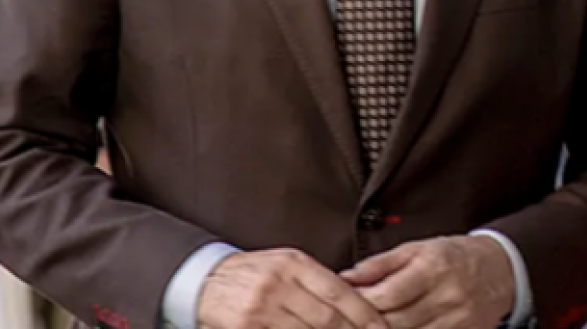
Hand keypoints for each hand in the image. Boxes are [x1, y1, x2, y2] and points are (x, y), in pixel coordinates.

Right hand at [197, 248, 386, 328]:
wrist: (205, 280)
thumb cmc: (253, 273)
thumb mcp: (286, 265)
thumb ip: (318, 281)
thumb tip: (358, 304)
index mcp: (294, 264)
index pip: (339, 292)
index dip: (364, 314)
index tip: (381, 327)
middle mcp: (279, 284)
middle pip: (327, 318)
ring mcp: (261, 308)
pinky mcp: (245, 327)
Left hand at [341, 235, 514, 328]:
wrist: (501, 270)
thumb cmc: (455, 256)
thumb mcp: (418, 248)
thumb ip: (380, 264)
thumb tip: (345, 277)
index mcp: (433, 267)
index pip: (388, 294)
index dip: (361, 303)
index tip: (342, 304)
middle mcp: (446, 295)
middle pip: (395, 321)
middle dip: (366, 324)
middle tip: (346, 322)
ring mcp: (456, 320)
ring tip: (367, 327)